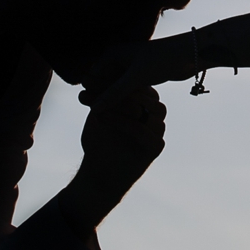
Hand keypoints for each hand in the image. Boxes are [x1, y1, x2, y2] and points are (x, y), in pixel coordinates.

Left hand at [58, 85, 166, 234]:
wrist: (98, 175)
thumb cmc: (98, 142)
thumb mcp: (98, 114)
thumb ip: (102, 96)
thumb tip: (91, 74)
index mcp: (145, 107)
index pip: (143, 86)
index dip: (124, 79)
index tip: (102, 76)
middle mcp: (155, 118)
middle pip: (152, 97)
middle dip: (128, 89)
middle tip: (105, 87)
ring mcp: (157, 133)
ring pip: (154, 111)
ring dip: (127, 103)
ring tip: (103, 102)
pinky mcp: (155, 148)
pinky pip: (146, 132)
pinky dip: (124, 122)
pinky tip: (103, 117)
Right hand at [78, 36, 195, 109]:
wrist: (189, 53)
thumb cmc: (162, 59)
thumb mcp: (137, 78)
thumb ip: (115, 93)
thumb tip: (94, 108)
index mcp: (111, 54)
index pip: (92, 78)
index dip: (92, 95)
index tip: (92, 114)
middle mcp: (117, 59)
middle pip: (102, 84)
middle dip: (102, 100)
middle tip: (99, 120)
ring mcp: (128, 68)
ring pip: (115, 89)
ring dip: (115, 102)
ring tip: (112, 121)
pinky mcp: (140, 76)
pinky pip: (127, 91)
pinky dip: (126, 101)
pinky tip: (127, 116)